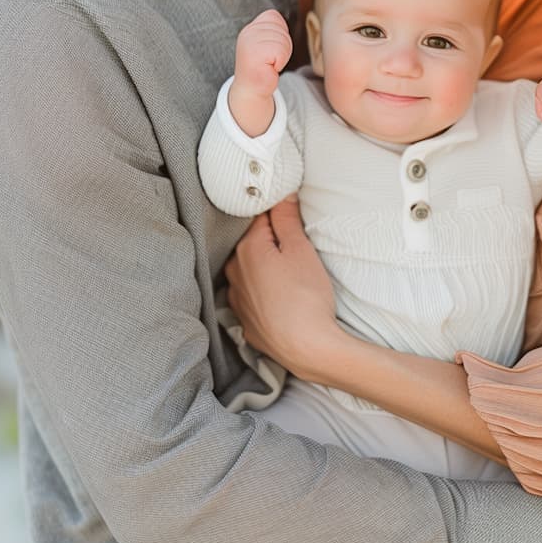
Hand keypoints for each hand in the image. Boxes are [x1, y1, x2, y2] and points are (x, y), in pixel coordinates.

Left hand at [226, 197, 345, 378]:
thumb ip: (287, 218)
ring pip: (249, 271)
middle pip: (252, 245)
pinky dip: (263, 293)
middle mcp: (234, 272)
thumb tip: (280, 194)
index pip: (259, 218)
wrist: (307, 348)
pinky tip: (281, 298)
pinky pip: (251, 297)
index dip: (278, 215)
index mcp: (247, 249)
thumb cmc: (306, 297)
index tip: (292, 219)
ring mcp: (237, 299)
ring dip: (264, 268)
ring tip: (290, 277)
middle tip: (296, 249)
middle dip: (271, 243)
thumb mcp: (301, 250)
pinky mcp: (244, 321)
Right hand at [233, 9, 293, 98]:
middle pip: (281, 29)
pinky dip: (280, 62)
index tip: (270, 49)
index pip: (273, 16)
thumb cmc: (262, 67)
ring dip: (282, 56)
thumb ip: (272, 29)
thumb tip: (281, 23)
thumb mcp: (266, 42)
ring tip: (269, 64)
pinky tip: (269, 68)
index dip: (279, 33)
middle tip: (270, 59)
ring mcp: (249, 44)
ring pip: (283, 40)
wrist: (251, 90)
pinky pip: (280, 52)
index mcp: (249, 28)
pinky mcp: (254, 55)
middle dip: (283, 46)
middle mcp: (247, 33)